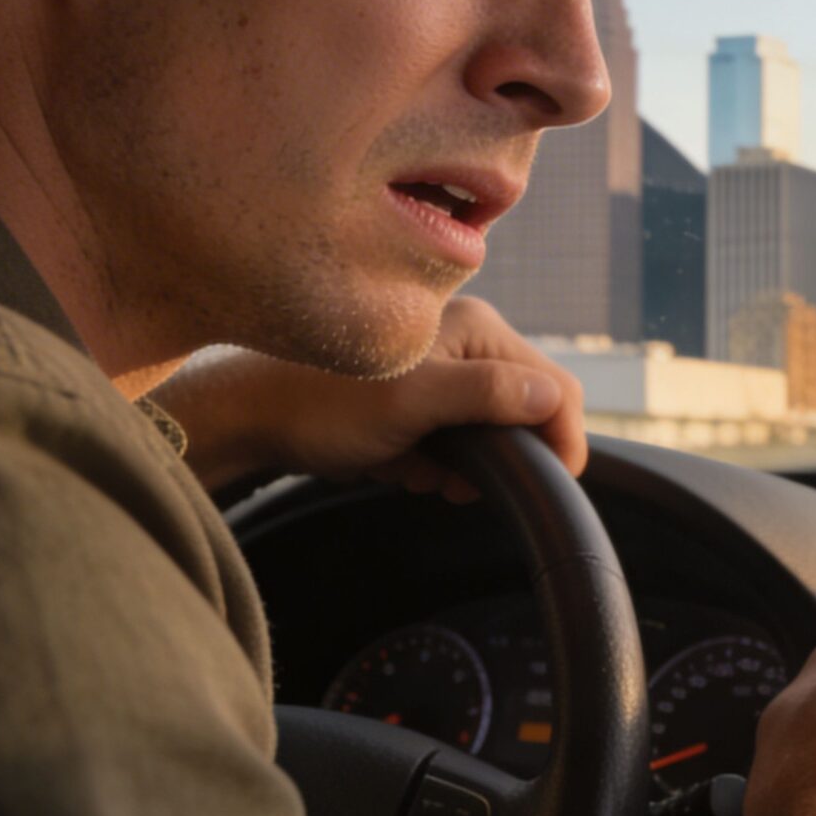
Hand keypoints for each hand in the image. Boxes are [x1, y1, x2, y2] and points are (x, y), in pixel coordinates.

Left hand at [155, 296, 585, 497]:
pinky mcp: (420, 400)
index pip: (553, 383)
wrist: (251, 417)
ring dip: (468, 465)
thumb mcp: (414, 403)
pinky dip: (439, 464)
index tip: (557, 480)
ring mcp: (443, 372)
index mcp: (477, 329)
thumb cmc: (324, 404)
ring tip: (424, 474)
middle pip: (524, 409)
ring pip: (491, 431)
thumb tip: (556, 399)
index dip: (563, 435)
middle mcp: (467, 343)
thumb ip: (489, 396)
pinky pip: (457, 441)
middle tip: (465, 486)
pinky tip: (405, 468)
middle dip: (505, 455)